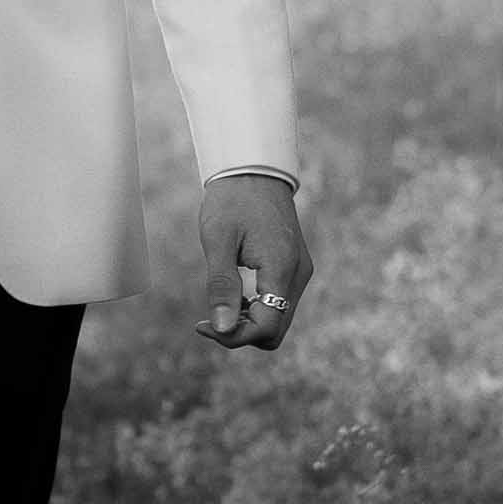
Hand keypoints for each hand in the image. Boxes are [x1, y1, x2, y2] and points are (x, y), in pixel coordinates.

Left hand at [195, 175, 311, 352]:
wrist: (253, 168)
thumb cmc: (232, 199)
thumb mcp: (218, 241)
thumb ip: (222, 286)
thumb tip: (223, 328)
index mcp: (282, 269)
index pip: (267, 327)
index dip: (234, 336)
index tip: (202, 324)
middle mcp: (298, 275)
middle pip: (275, 329)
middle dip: (241, 332)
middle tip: (207, 318)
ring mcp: (299, 271)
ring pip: (278, 318)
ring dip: (248, 321)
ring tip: (219, 303)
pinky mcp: (294, 266)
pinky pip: (279, 301)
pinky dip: (257, 307)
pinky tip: (234, 295)